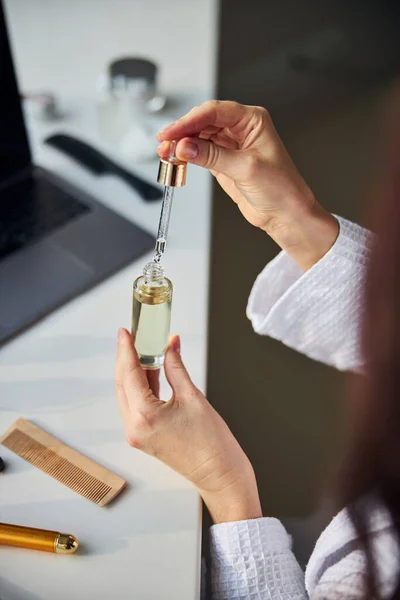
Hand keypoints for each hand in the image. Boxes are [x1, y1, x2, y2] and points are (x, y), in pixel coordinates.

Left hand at [115, 329, 261, 523]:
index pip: (128, 373)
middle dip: (127, 358)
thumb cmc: (212, 444)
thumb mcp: (193, 397)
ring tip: (145, 350)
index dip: (126, 349)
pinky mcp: (143, 437)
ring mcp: (136, 434)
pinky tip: (150, 372)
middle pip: (123, 383)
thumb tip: (170, 345)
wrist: (220, 475)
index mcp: (144, 416)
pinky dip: (141, 387)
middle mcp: (134, 426)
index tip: (125, 332)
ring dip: (134, 372)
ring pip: (127, 394)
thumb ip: (176, 367)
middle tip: (135, 337)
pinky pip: (135, 405)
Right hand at [157, 100, 337, 270]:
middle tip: (164, 144)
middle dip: (182, 132)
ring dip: (181, 144)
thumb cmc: (281, 188)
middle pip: (203, 121)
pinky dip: (186, 156)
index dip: (189, 121)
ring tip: (165, 154)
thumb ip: (212, 156)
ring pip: (198, 137)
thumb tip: (184, 146)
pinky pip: (200, 153)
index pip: (214, 112)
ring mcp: (231, 145)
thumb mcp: (245, 168)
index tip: (171, 133)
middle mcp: (241, 128)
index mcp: (252, 120)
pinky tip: (175, 159)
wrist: (285, 214)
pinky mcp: (223, 161)